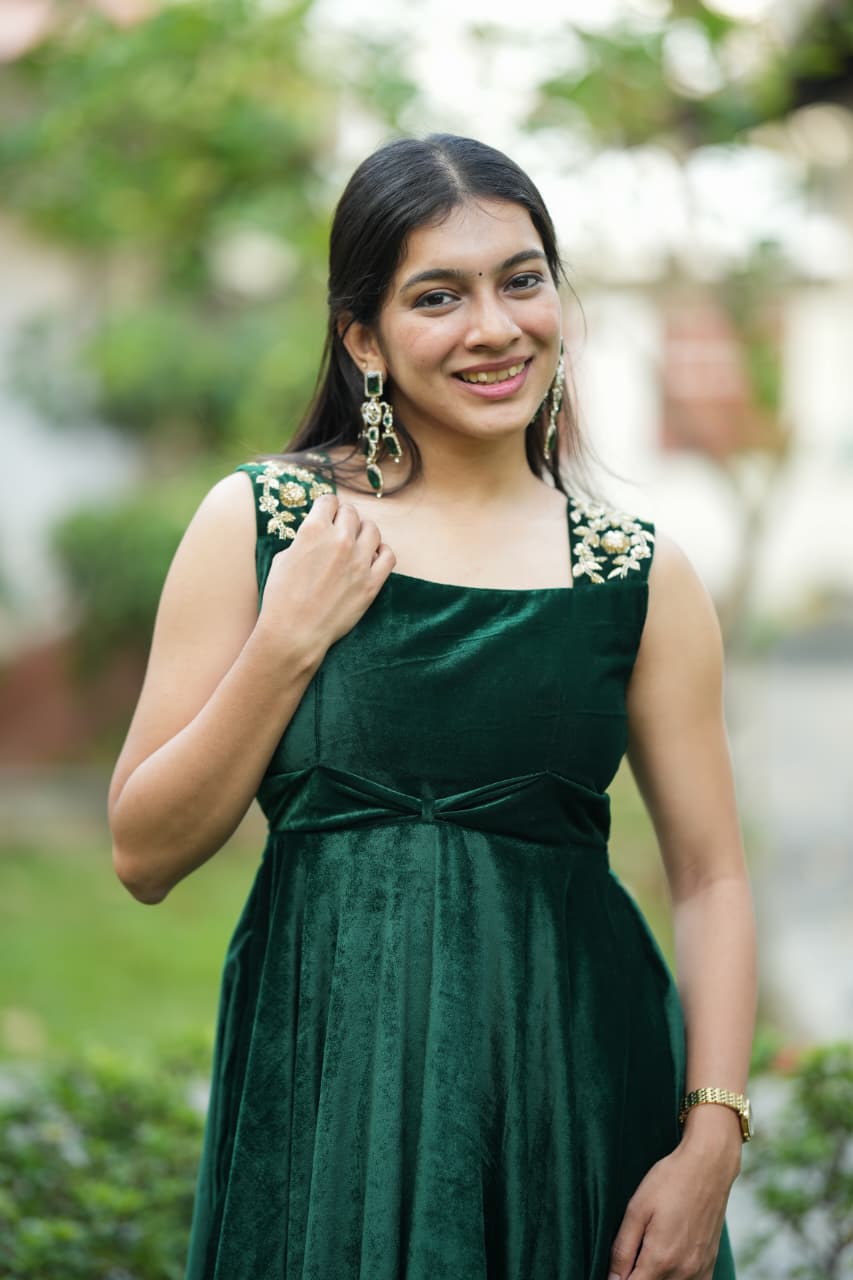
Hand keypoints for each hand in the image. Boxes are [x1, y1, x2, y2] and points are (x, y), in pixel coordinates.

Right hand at [256, 493, 395, 660]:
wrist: (294, 632)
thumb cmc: (281, 598)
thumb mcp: (283, 558)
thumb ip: (304, 540)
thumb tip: (316, 535)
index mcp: (314, 530)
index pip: (329, 501)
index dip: (326, 506)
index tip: (326, 513)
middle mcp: (339, 540)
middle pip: (351, 513)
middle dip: (344, 517)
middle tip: (339, 528)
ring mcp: (359, 561)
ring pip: (372, 530)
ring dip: (363, 532)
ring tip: (357, 541)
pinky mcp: (372, 583)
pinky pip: (388, 556)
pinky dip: (381, 552)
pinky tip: (372, 557)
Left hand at [607, 1129, 740, 1279]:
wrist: (708, 1167)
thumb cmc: (670, 1182)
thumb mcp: (636, 1209)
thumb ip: (623, 1249)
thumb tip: (612, 1279)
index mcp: (661, 1259)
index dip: (619, 1279)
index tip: (616, 1267)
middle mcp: (683, 1271)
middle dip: (637, 1276)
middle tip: (631, 1255)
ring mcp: (700, 1270)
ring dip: (656, 1277)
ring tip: (649, 1253)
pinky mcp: (710, 1265)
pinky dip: (676, 1279)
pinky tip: (668, 1261)